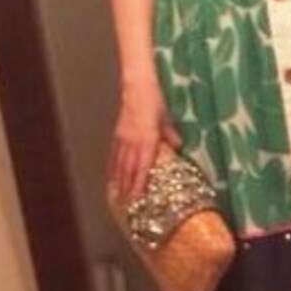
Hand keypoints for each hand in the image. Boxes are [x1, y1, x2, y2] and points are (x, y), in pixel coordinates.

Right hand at [108, 80, 181, 203]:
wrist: (137, 86)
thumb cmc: (154, 100)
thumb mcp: (167, 118)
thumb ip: (170, 135)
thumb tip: (178, 147)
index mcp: (147, 138)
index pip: (142, 166)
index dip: (139, 184)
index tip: (138, 198)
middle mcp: (132, 141)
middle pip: (129, 169)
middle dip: (128, 188)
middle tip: (127, 204)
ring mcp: (123, 138)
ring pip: (119, 164)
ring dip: (119, 181)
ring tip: (118, 196)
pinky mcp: (118, 134)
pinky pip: (114, 154)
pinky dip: (113, 168)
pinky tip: (112, 177)